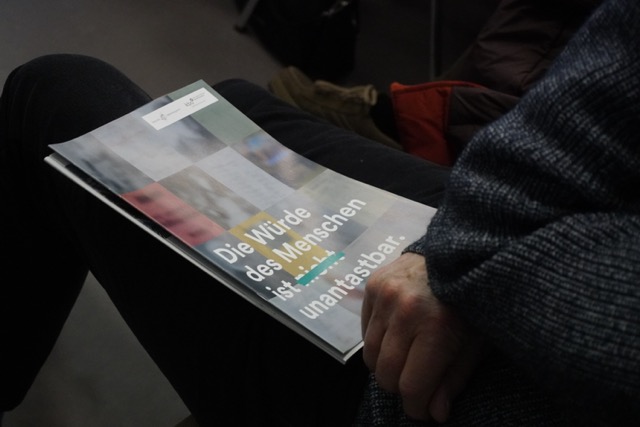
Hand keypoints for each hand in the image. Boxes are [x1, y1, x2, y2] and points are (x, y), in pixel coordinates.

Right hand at [361, 252, 484, 421]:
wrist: (456, 251)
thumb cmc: (471, 301)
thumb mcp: (475, 343)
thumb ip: (454, 379)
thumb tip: (435, 414)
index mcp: (437, 327)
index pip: (412, 385)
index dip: (416, 407)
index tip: (423, 410)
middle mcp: (405, 310)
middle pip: (386, 373)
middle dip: (400, 388)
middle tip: (416, 385)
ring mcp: (385, 295)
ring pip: (370, 354)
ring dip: (386, 366)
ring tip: (406, 360)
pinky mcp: (372, 285)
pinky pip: (364, 330)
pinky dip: (378, 341)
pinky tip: (397, 335)